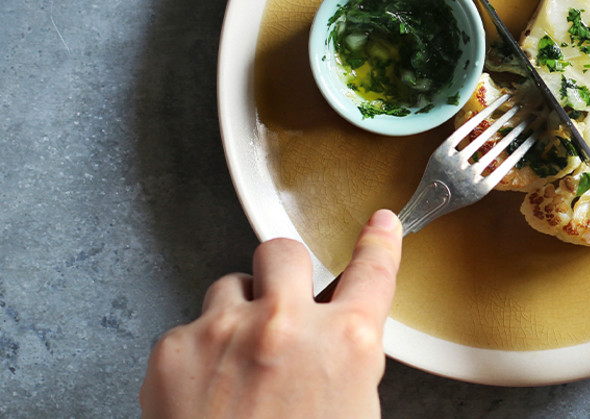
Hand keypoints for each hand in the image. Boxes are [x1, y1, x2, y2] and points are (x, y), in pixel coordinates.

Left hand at [140, 209, 403, 418]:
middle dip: (283, 272)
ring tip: (237, 367)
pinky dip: (197, 354)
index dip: (379, 242)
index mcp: (348, 342)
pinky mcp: (174, 347)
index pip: (373, 270)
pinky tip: (205, 392)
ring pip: (228, 286)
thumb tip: (338, 338)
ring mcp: (225, 329)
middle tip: (280, 303)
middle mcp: (286, 323)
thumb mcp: (353, 410)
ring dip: (236, 315)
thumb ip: (348, 362)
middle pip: (283, 252)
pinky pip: (188, 328)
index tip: (380, 225)